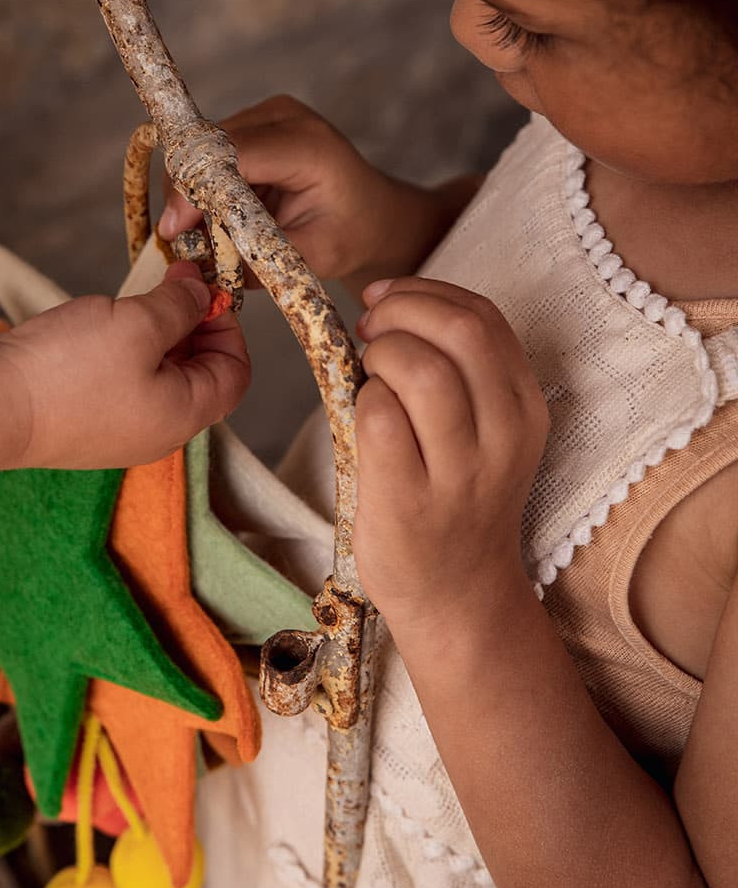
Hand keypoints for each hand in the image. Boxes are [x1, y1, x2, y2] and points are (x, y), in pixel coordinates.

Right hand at [0, 262, 249, 469]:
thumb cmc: (67, 369)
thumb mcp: (139, 322)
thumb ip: (180, 307)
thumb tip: (201, 294)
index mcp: (183, 416)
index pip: (235, 375)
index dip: (228, 327)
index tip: (202, 290)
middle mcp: (157, 433)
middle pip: (198, 376)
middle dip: (191, 326)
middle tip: (169, 285)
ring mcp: (119, 432)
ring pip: (158, 377)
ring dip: (155, 335)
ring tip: (132, 304)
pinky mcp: (84, 424)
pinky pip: (123, 384)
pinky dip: (125, 352)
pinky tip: (101, 327)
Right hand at [158, 96, 463, 294]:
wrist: (372, 212)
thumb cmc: (351, 234)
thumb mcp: (315, 257)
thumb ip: (262, 259)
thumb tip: (205, 265)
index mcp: (308, 146)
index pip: (232, 156)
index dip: (195, 191)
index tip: (174, 230)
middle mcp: (285, 117)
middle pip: (209, 146)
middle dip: (187, 194)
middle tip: (181, 240)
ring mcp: (266, 114)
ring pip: (201, 148)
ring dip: (192, 191)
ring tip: (202, 232)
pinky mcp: (252, 122)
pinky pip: (208, 151)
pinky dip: (202, 185)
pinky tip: (215, 214)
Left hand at [352, 277, 548, 632]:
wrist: (458, 596)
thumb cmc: (457, 500)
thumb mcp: (485, 430)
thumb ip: (458, 369)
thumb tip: (387, 304)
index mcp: (525, 407)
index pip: (483, 315)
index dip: (424, 292)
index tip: (384, 299)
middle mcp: (504, 435)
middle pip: (459, 331)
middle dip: (400, 312)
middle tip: (371, 330)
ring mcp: (460, 472)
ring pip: (420, 369)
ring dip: (380, 355)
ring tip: (369, 377)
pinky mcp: (410, 501)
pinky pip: (379, 417)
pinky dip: (362, 400)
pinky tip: (363, 419)